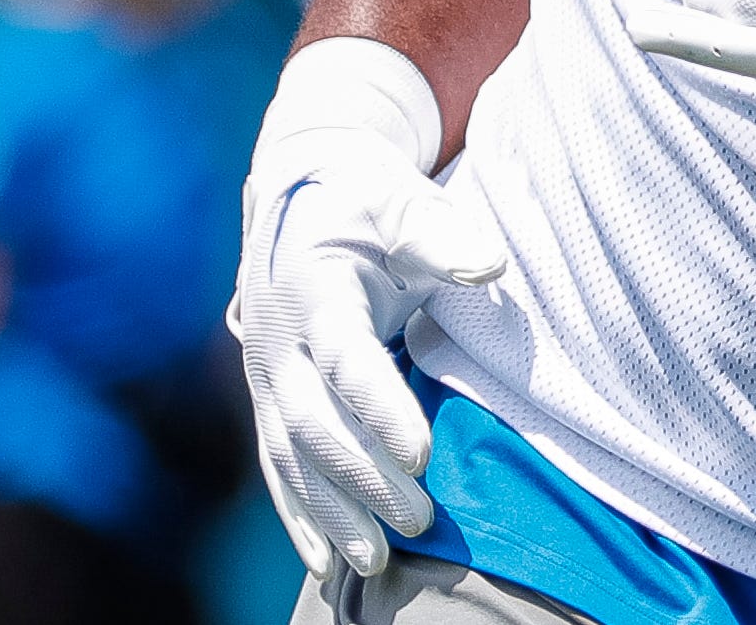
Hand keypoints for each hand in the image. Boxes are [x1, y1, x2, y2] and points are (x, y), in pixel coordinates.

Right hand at [230, 40, 506, 580]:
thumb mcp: (401, 201)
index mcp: (314, 293)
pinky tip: (325, 561)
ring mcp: (267, 378)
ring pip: (290, 459)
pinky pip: (276, 467)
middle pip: (313, 425)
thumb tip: (489, 266)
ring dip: (331, 513)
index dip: (381, 411)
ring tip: (377, 561)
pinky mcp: (269, 399)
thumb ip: (441, 233)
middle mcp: (279, 344)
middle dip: (362, 479)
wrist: (298, 194)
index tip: (422, 455)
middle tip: (418, 519)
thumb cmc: (364, 199)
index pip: (346, 362)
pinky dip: (299, 516)